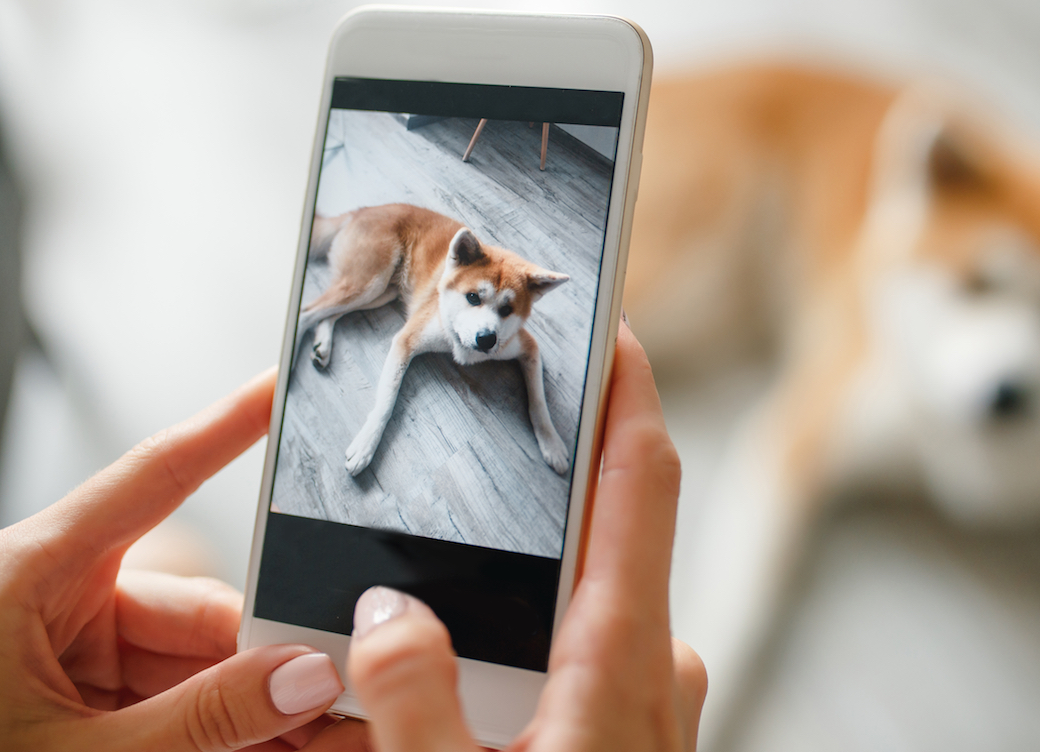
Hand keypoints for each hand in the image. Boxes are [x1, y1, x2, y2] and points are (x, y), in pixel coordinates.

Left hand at [0, 369, 368, 750]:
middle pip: (202, 606)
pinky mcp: (86, 700)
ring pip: (200, 664)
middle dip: (277, 653)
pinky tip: (283, 745)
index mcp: (28, 574)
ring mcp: (74, 654)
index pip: (154, 476)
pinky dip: (230, 729)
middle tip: (346, 688)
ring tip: (327, 738)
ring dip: (263, 705)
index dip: (227, 425)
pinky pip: (180, 702)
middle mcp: (58, 601)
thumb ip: (198, 720)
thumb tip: (302, 679)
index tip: (284, 386)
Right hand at [346, 321, 707, 750]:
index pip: (640, 481)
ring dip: (524, 577)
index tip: (611, 327)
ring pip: (586, 598)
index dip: (628, 390)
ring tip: (434, 592)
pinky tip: (466, 675)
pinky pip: (584, 650)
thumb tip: (386, 610)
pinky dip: (530, 635)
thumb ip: (413, 699)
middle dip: (544, 484)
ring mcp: (649, 696)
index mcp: (623, 660)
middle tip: (478, 451)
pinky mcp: (632, 727)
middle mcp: (653, 664)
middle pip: (605, 529)